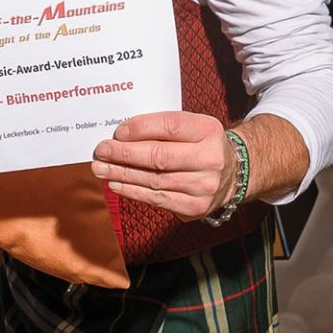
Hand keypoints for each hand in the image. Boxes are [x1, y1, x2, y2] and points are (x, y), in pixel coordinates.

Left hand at [92, 111, 236, 220]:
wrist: (232, 174)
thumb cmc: (200, 144)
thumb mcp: (191, 127)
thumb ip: (162, 127)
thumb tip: (121, 135)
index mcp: (208, 130)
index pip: (170, 126)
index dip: (140, 129)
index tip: (117, 132)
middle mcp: (210, 159)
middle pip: (159, 156)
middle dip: (124, 154)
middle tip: (101, 150)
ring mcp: (204, 186)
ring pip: (154, 180)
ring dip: (122, 174)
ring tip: (100, 168)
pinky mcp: (195, 207)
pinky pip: (157, 199)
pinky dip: (132, 191)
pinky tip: (116, 183)